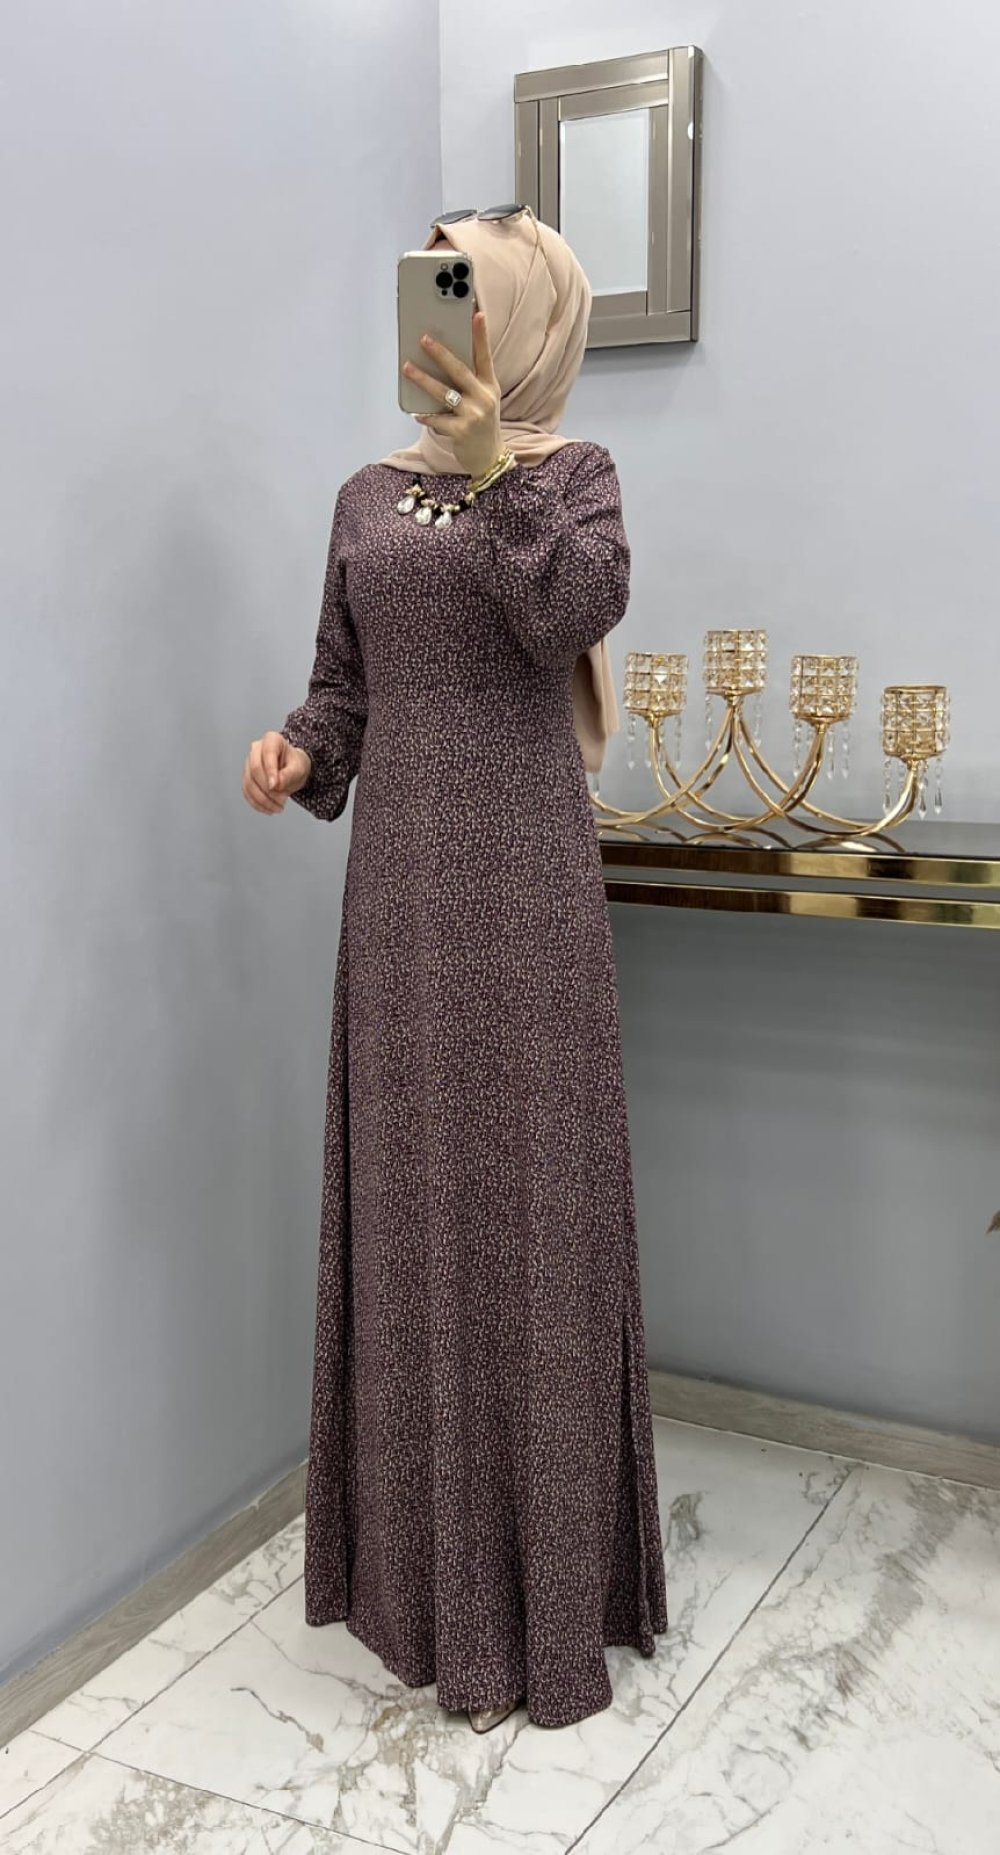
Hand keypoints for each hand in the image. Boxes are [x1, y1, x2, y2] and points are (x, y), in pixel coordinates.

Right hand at [242, 731, 310, 813]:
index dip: (270, 771)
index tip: (275, 786)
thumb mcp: (299, 768)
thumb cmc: (296, 764)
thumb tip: (276, 784)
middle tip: (282, 800)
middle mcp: (256, 749)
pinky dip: (257, 803)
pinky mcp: (246, 777)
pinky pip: (247, 791)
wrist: (292, 770)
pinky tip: (269, 809)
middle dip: (267, 788)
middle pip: (255, 769)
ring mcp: (249, 763)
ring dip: (262, 799)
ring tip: (278, 807)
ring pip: (249, 782)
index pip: (268, 754)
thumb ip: (288, 775)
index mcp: (272, 740)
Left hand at [402, 310, 502, 480]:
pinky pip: (438, 419)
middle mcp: (484, 398)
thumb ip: (468, 383)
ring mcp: (473, 415)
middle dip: (441, 353)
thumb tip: (439, 362)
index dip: (481, 335)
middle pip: (460, 370)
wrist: (489, 458)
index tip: (476, 314)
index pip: (485, 356)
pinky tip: (417, 414)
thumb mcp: (482, 400)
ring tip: (407, 368)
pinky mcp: (461, 432)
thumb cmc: (480, 423)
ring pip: (444, 393)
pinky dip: (426, 416)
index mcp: (489, 386)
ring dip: (423, 379)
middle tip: (424, 339)